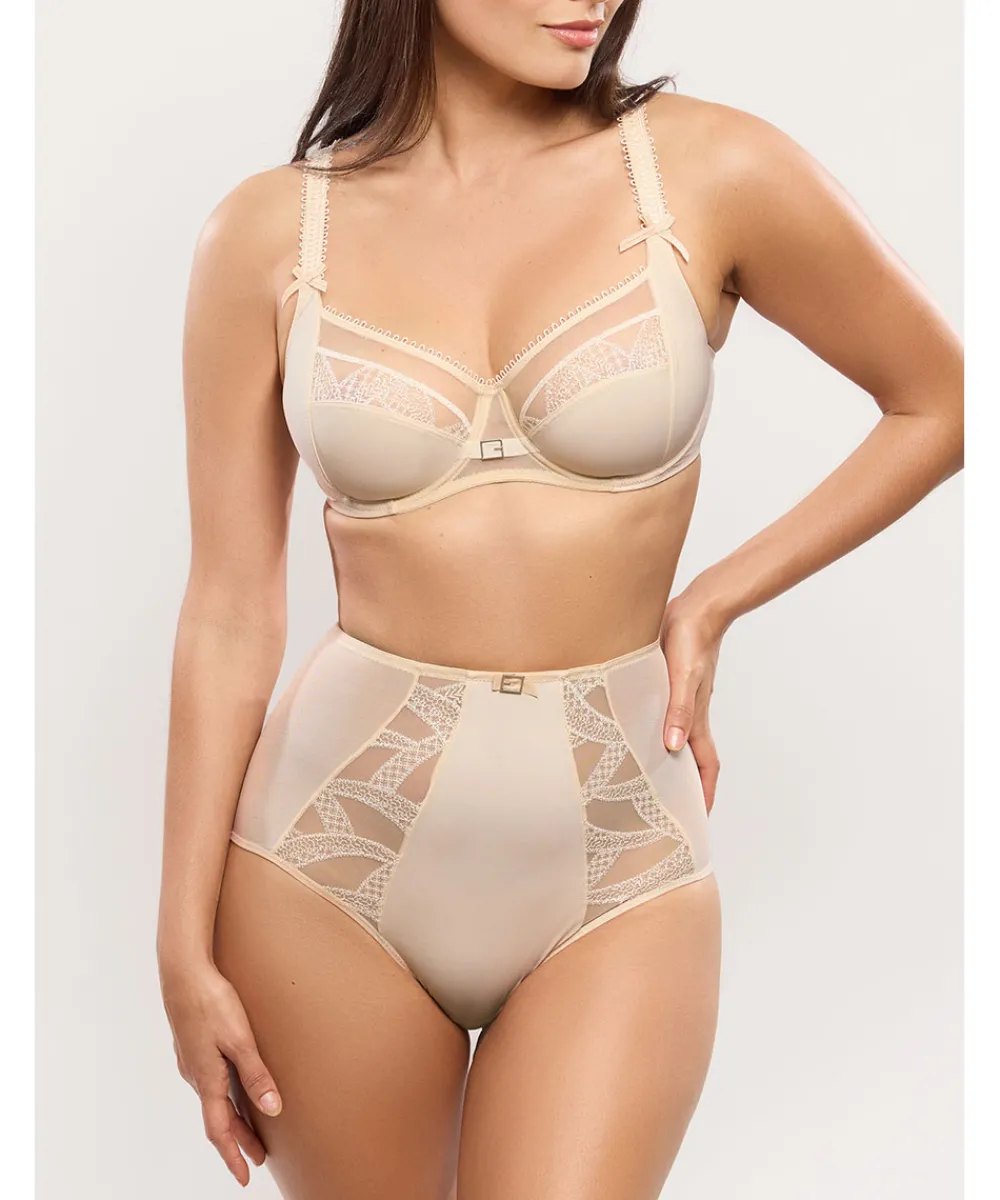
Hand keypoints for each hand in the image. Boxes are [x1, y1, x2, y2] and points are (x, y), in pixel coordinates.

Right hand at [159, 957, 279, 1186]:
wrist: (183, 972)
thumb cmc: (211, 1002)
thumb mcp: (240, 1040)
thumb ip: (256, 1075)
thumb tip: (272, 1110)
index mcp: (207, 1079)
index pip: (220, 1130)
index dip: (233, 1155)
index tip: (244, 1176)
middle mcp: (196, 1075)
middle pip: (218, 1118)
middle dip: (238, 1140)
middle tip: (257, 1157)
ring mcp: (192, 1061)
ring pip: (214, 1099)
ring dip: (232, 1118)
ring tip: (252, 1129)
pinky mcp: (194, 1046)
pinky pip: (210, 1082)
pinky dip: (224, 1096)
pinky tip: (233, 1088)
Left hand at [659, 593, 729, 812]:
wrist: (697, 607)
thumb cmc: (692, 640)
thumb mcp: (684, 677)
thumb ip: (678, 710)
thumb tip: (672, 747)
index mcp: (696, 717)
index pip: (706, 765)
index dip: (704, 793)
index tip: (697, 819)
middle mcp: (689, 713)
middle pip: (689, 758)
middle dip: (681, 785)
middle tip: (663, 809)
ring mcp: (679, 699)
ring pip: (673, 738)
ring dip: (665, 759)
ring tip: (644, 779)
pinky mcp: (667, 684)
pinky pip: (661, 716)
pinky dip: (652, 731)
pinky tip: (632, 732)